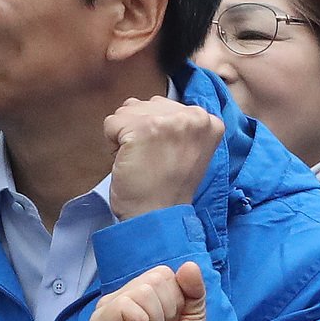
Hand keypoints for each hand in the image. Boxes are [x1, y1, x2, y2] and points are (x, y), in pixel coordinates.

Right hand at [89, 262, 205, 320]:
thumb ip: (193, 293)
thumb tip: (189, 266)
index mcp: (138, 296)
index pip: (163, 274)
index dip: (176, 300)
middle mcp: (119, 299)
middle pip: (155, 279)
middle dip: (167, 310)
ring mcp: (105, 311)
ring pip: (142, 291)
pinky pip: (127, 307)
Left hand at [105, 96, 222, 220]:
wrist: (158, 216)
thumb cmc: (166, 187)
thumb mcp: (186, 148)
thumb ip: (175, 124)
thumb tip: (142, 105)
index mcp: (208, 120)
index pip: (162, 106)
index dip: (152, 131)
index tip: (162, 156)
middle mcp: (194, 115)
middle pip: (143, 105)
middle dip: (136, 131)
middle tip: (150, 160)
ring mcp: (170, 120)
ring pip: (126, 112)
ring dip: (124, 136)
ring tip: (141, 160)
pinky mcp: (145, 128)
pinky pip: (111, 123)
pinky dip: (111, 144)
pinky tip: (129, 161)